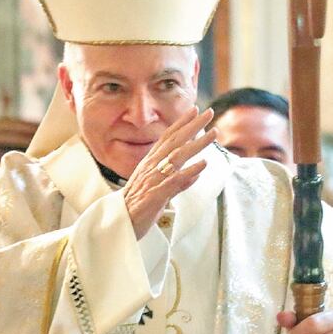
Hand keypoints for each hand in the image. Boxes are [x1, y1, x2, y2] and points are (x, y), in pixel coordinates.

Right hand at [123, 107, 216, 238]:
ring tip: (213, 134)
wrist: (119, 224)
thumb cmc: (138, 208)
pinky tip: (202, 164)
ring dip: (196, 144)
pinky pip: (173, 181)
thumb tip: (195, 174)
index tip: (194, 109)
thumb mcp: (159, 190)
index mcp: (150, 164)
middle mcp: (151, 168)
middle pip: (174, 142)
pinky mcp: (154, 196)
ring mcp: (153, 180)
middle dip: (193, 126)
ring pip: (177, 157)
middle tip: (209, 113)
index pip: (167, 138)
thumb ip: (178, 182)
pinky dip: (189, 172)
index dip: (181, 123)